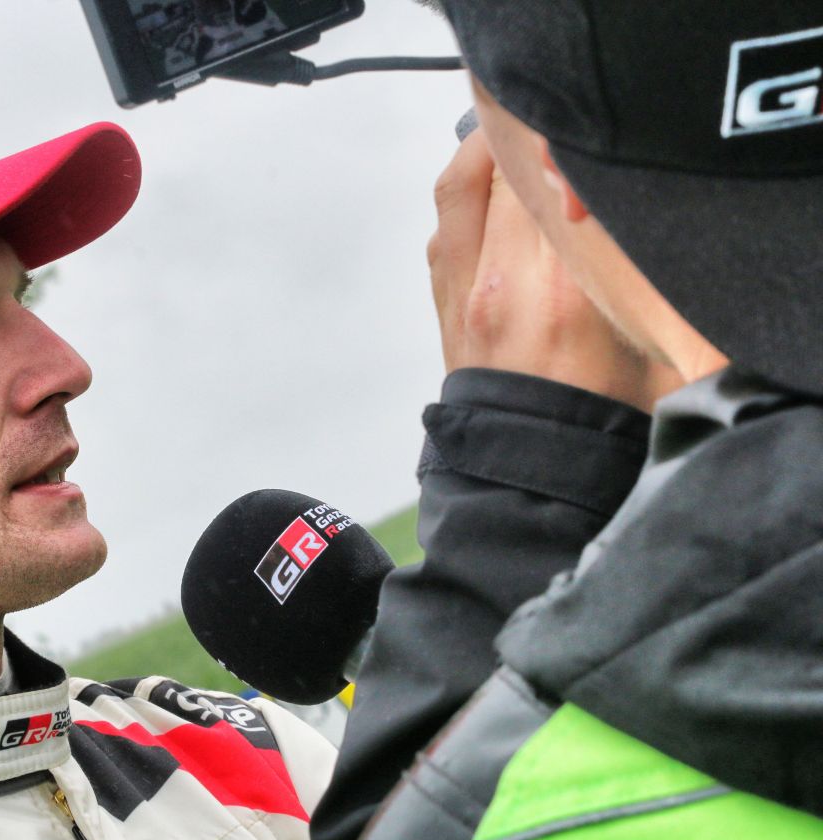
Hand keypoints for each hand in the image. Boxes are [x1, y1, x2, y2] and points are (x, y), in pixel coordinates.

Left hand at [426, 131, 682, 410]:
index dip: (561, 146)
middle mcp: (504, 277)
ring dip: (480, 153)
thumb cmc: (598, 408)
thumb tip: (620, 210)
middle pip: (500, 166)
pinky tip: (488, 193)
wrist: (531, 461)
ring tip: (511, 141)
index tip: (578, 139)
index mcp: (564, 287)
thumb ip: (630, 270)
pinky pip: (443, 224)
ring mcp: (465, 287)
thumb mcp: (644, 336)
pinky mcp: (445, 299)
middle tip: (547, 130)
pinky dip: (463, 196)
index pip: (549, 177)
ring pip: (457, 185)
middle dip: (523, 137)